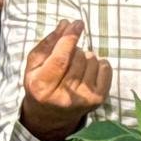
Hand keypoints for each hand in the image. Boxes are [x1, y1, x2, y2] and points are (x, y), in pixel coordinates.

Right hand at [19, 19, 112, 140]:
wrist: (51, 117)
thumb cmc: (41, 85)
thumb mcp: (34, 65)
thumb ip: (48, 43)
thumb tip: (66, 24)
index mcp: (43, 87)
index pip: (60, 58)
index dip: (69, 38)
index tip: (77, 23)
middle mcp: (64, 96)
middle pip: (78, 57)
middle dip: (74, 49)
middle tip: (67, 58)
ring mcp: (84, 99)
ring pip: (92, 59)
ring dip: (85, 57)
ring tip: (75, 68)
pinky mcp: (98, 99)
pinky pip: (106, 67)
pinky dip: (98, 64)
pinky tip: (88, 72)